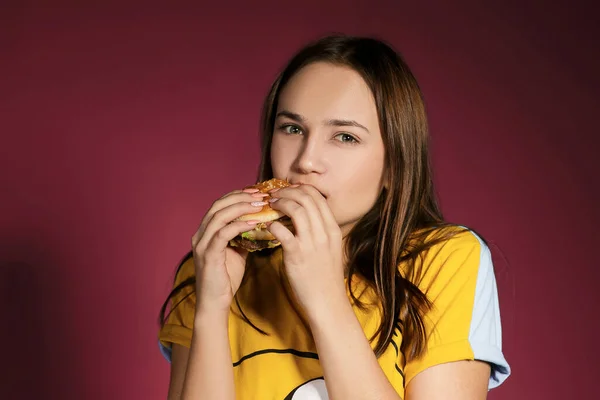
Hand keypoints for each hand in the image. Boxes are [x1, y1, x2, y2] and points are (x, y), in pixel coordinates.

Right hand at [191, 188, 267, 314]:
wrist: (215, 302)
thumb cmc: (226, 278)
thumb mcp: (237, 252)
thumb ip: (243, 236)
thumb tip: (261, 223)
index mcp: (206, 231)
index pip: (220, 204)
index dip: (238, 195)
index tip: (257, 191)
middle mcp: (200, 234)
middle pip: (219, 205)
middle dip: (241, 197)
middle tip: (261, 194)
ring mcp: (202, 244)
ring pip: (219, 215)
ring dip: (241, 207)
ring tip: (260, 205)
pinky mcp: (208, 254)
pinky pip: (223, 233)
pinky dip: (239, 225)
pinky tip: (254, 222)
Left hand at [266, 184, 346, 318]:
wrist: (327, 302)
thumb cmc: (325, 278)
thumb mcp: (330, 249)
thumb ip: (320, 232)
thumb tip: (306, 218)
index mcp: (333, 229)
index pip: (318, 197)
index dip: (300, 189)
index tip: (288, 190)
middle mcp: (324, 232)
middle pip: (306, 198)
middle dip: (287, 192)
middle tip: (274, 195)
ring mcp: (311, 243)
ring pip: (296, 209)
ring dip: (279, 203)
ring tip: (269, 206)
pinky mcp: (297, 255)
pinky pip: (282, 231)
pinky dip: (272, 224)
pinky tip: (266, 226)